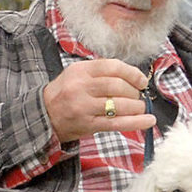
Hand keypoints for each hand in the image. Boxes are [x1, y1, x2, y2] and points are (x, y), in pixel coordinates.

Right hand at [41, 59, 155, 143]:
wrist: (43, 116)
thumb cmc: (63, 94)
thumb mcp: (76, 74)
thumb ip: (100, 72)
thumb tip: (131, 77)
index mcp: (80, 71)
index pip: (113, 67)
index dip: (132, 73)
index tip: (141, 81)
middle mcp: (81, 87)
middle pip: (117, 86)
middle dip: (134, 92)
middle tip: (137, 97)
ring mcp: (84, 107)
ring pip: (118, 104)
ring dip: (136, 107)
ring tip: (140, 108)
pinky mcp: (87, 124)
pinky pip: (116, 123)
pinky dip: (135, 122)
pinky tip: (148, 121)